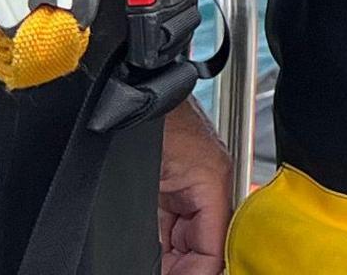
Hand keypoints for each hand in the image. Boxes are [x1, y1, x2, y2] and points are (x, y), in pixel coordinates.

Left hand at [157, 100, 231, 274]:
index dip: (197, 272)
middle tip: (158, 273)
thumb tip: (160, 263)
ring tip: (148, 263)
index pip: (216, 245)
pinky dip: (162, 242)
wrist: (130, 90)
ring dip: (171, 257)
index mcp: (213, 181)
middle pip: (204, 243)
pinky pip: (175, 221)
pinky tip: (147, 251)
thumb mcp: (148, 188)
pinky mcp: (174, 179)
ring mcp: (191, 181)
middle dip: (184, 265)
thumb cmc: (145, 121)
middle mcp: (209, 182)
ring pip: (188, 236)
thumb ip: (159, 234)